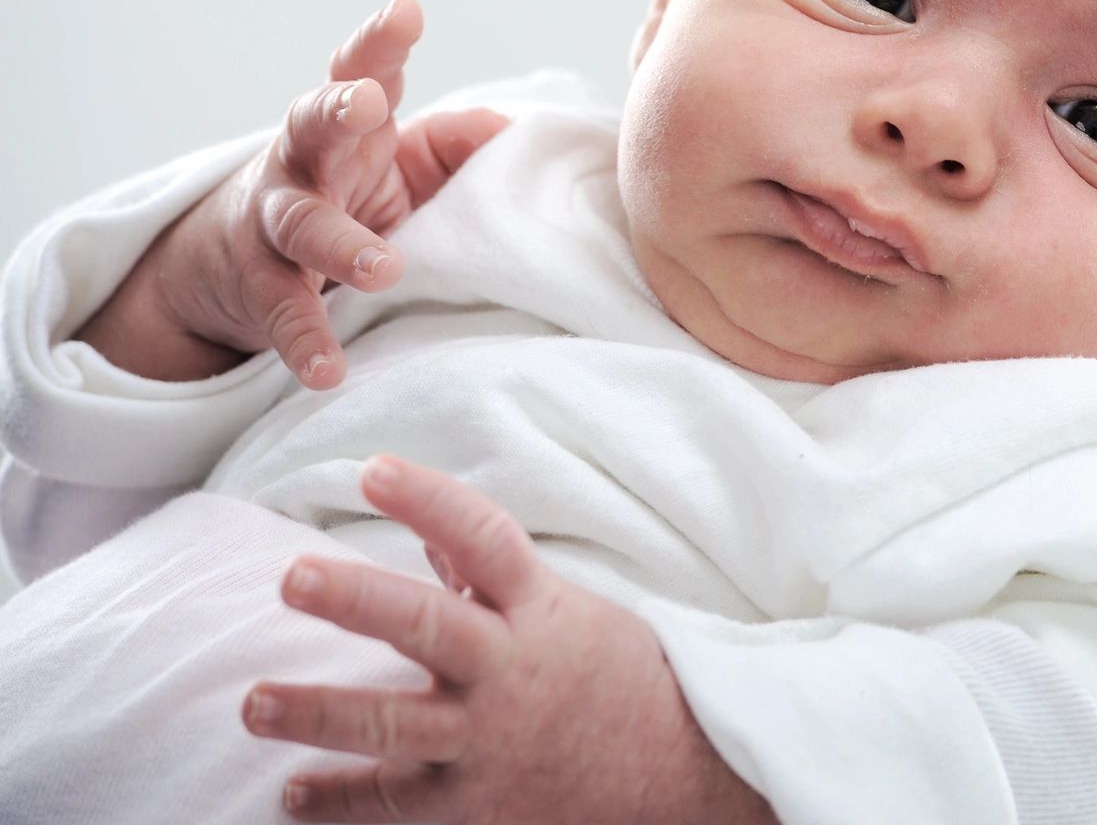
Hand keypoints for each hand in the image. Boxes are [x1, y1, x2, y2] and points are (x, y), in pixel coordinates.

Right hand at [79, 0, 508, 388]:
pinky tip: (329, 371)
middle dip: (336, 108)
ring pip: (300, 223)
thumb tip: (509, 129)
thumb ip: (453, 146)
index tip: (406, 11)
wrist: (232, 264)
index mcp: (349, 128)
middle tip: (368, 103)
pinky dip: (306, 341)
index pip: (363, 73)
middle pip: (312, 123)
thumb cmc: (343, 198)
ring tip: (382, 269)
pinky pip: (283, 313)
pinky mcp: (260, 285)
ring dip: (340, 243)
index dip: (380, 43)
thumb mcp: (400, 167)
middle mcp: (304, 161)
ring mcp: (275, 222)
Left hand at [243, 456, 775, 824]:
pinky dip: (341, 801)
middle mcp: (511, 671)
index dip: (428, 499)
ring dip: (317, 713)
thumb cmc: (619, 678)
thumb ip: (491, 579)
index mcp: (539, 609)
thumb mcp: (569, 611)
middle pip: (427, 625)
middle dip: (356, 600)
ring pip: (393, 725)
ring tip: (255, 702)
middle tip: (292, 576)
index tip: (374, 467)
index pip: (482, 537)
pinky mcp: (478, 803)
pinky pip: (398, 803)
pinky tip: (294, 795)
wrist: (679, 772)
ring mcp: (491, 741)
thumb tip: (423, 528)